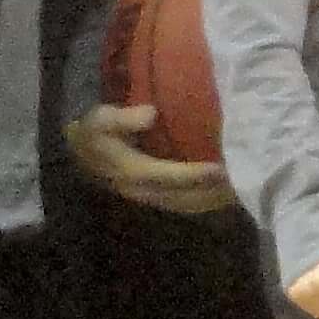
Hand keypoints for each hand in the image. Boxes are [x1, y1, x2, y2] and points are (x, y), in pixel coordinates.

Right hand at [65, 104, 237, 213]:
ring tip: (235, 188)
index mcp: (132, 171)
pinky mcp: (150, 196)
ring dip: (207, 199)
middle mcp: (141, 190)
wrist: (78, 151)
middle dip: (208, 192)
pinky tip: (217, 191)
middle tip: (239, 181)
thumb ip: (124, 118)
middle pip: (181, 197)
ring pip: (182, 204)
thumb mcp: (101, 119)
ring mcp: (146, 197)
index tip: (219, 169)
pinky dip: (199, 199)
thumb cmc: (94, 131)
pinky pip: (179, 203)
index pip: (168, 177)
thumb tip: (151, 113)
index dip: (193, 175)